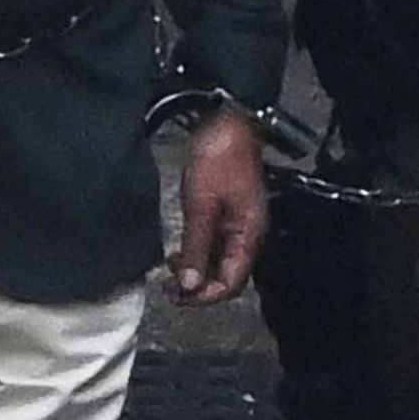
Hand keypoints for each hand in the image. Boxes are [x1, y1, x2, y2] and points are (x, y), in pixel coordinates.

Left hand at [168, 108, 265, 305]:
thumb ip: (196, 247)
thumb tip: (189, 285)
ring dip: (197, 271)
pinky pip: (217, 245)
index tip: (177, 296)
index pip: (231, 284)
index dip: (204, 297)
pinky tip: (181, 251)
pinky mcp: (230, 214)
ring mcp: (240, 225)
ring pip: (221, 263)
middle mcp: (249, 236)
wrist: (229, 123)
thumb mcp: (201, 206)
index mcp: (249, 237)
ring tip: (170, 272)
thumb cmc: (220, 158)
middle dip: (199, 287)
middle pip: (227, 277)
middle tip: (169, 288)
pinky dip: (199, 253)